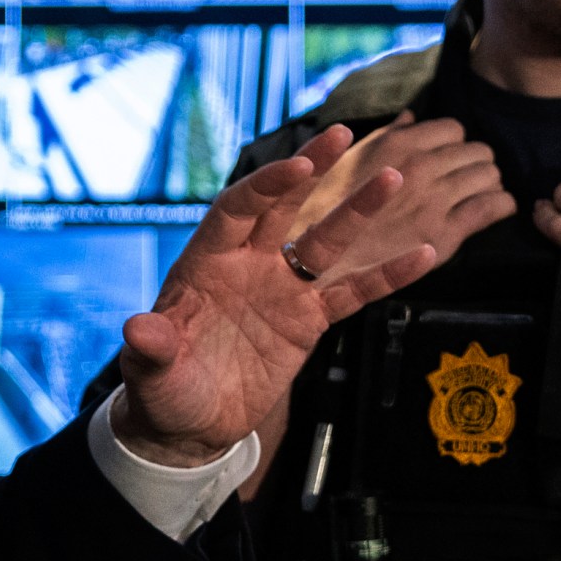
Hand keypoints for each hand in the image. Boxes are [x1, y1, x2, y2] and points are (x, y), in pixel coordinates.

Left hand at [113, 126, 437, 465]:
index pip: (238, 209)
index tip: (296, 167)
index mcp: (206, 262)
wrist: (192, 426)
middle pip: (284, 206)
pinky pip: (352, 293)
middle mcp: (247, 265)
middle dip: (312, 169)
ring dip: (358, 211)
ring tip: (393, 178)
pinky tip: (423, 254)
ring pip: (325, 241)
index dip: (266, 186)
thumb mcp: (152, 372)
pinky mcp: (307, 321)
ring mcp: (281, 290)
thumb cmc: (164, 391)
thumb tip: (137, 330)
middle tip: (344, 134)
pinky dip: (386, 275)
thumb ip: (150, 349)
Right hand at [290, 112, 515, 282]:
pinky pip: (492, 208)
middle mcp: (420, 168)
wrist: (320, 261)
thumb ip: (386, 136)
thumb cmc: (329, 209)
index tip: (449, 157)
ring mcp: (435, 201)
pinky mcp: (445, 235)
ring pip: (489, 176)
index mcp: (398, 145)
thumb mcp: (350, 161)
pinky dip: (502, 205)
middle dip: (475, 162)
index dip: (453, 143)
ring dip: (489, 183)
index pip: (453, 129)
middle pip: (476, 151)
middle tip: (468, 178)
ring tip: (481, 194)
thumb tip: (410, 117)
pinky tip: (497, 209)